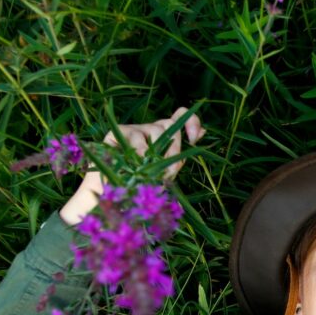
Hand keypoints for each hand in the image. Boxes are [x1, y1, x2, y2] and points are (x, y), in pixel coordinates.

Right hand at [59, 107, 204, 225]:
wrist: (112, 197)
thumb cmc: (139, 186)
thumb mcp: (165, 172)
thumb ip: (180, 154)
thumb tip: (203, 131)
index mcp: (163, 137)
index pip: (180, 117)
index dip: (191, 122)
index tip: (193, 139)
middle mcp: (149, 131)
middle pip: (170, 125)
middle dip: (175, 148)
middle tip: (168, 168)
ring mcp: (133, 130)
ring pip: (156, 129)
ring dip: (158, 152)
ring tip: (151, 170)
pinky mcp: (117, 133)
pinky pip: (136, 136)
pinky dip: (141, 152)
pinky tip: (138, 164)